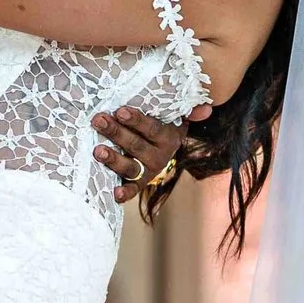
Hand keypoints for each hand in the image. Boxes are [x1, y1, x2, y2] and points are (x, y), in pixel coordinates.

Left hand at [92, 105, 207, 205]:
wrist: (163, 149)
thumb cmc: (162, 125)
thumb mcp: (176, 116)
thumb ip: (189, 110)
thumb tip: (206, 109)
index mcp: (168, 138)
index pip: (152, 129)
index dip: (137, 120)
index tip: (121, 111)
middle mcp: (159, 157)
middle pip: (136, 145)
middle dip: (116, 133)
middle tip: (99, 121)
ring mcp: (147, 171)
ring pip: (130, 166)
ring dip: (113, 159)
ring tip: (98, 150)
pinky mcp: (138, 183)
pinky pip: (132, 190)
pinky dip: (124, 193)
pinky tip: (115, 193)